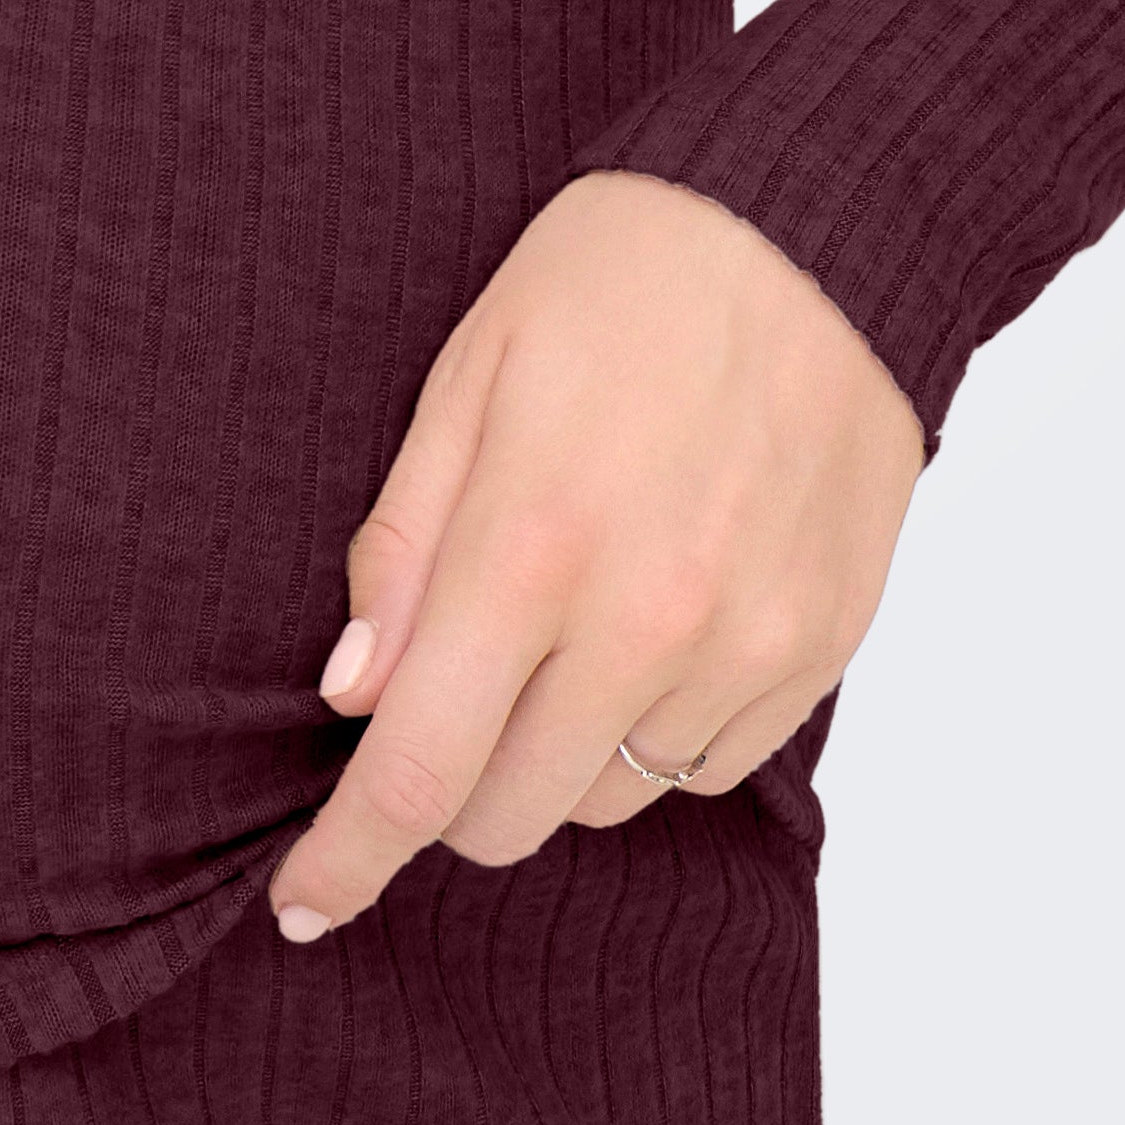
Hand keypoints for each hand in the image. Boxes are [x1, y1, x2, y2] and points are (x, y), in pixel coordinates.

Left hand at [270, 167, 925, 939]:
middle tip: (443, 702)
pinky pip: (710, 765)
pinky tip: (654, 628)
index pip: (417, 768)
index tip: (304, 904)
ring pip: (611, 797)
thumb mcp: (471, 369)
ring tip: (563, 629)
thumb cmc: (621, 275)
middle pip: (510, 813)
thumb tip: (353, 696)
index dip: (349, 858)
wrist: (817, 219)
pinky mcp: (821, 648)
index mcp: (533, 544)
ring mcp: (746, 645)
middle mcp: (646, 619)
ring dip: (558, 753)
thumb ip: (405, 544)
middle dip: (450, 790)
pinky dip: (659, 730)